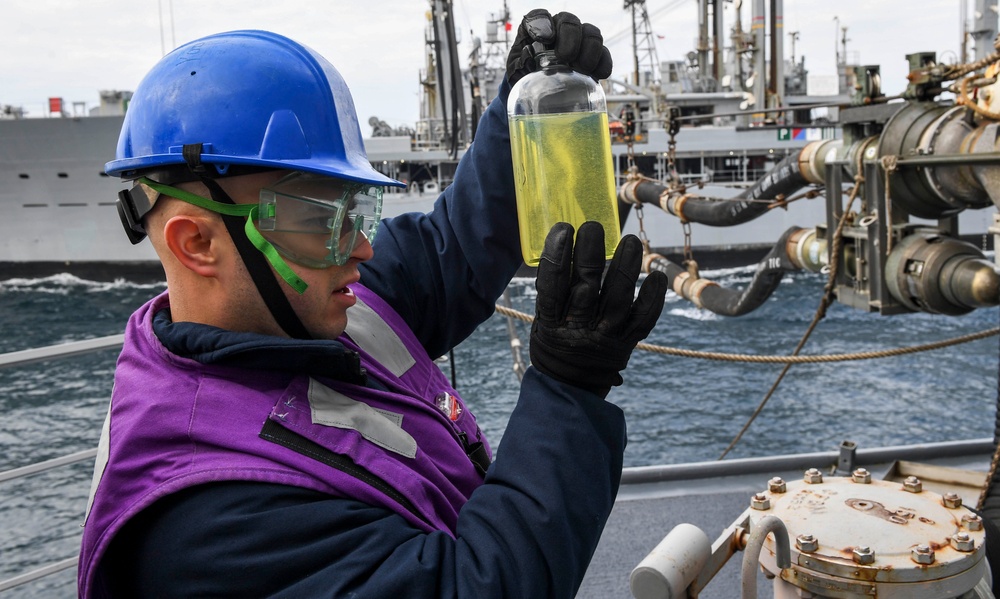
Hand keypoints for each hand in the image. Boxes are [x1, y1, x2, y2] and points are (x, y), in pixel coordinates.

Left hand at [505, 9, 612, 85]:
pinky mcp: (592, 58)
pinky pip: (604, 54)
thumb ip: (519, 63)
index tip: (545, 39)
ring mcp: (578, 42)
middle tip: (566, 57)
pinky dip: (603, 63)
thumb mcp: (515, 72)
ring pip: (591, 32)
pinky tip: (598, 75)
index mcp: (536, 30)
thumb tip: (528, 58)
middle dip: (570, 37)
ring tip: (582, 68)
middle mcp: (559, 31)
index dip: (543, 23)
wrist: (537, 94)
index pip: (539, 17)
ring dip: (589, 50)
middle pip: (569, 21)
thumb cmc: (524, 78)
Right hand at [529, 222, 667, 397]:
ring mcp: (605, 337)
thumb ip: (552, 290)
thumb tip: (563, 243)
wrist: (571, 389)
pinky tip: (657, 275)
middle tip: (593, 227)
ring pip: (618, 300)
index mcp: (551, 323)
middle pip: (586, 287)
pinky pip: (643, 320)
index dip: (557, 257)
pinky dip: (653, 298)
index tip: (564, 228)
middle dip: (590, 255)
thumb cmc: (556, 343)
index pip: (552, 285)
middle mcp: (578, 330)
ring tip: (631, 241)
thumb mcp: (543, 321)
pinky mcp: (626, 343)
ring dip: (626, 269)